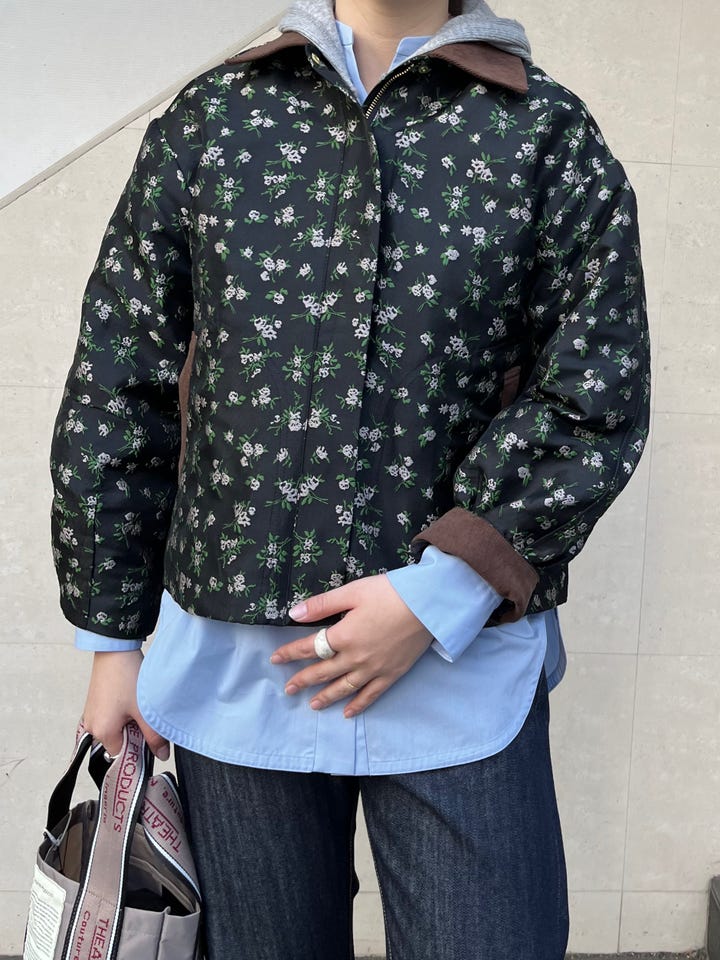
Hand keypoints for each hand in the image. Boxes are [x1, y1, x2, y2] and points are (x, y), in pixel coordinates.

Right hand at [81, 649, 169, 759]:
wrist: (116, 650)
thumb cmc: (126, 678)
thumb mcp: (145, 711)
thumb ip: (154, 737)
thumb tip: (162, 755)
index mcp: (102, 732)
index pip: (122, 756)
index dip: (139, 750)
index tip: (152, 742)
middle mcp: (92, 726)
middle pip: (118, 743)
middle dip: (135, 736)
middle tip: (147, 719)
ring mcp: (92, 714)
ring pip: (116, 730)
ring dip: (130, 724)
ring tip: (140, 707)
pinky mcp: (95, 704)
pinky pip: (111, 718)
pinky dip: (124, 714)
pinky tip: (133, 701)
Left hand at [270, 575, 432, 717]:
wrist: (429, 605)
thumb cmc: (391, 593)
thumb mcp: (353, 591)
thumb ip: (322, 604)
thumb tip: (293, 614)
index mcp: (344, 635)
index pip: (310, 647)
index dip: (291, 653)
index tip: (276, 659)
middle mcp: (356, 657)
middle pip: (323, 672)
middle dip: (303, 680)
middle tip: (288, 689)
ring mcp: (375, 669)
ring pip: (344, 687)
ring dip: (326, 697)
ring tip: (312, 705)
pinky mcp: (392, 674)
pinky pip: (371, 694)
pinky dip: (358, 705)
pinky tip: (347, 713)